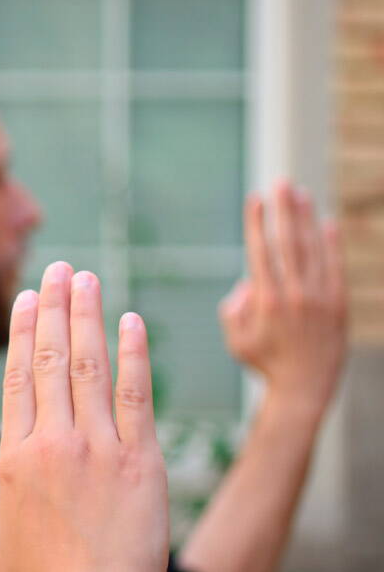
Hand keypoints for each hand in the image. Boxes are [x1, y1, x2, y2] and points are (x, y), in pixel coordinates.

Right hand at [0, 262, 168, 571]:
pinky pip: (136, 393)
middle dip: (54, 306)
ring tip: (88, 278)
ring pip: (89, 364)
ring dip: (88, 315)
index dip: (23, 331)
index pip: (18, 377)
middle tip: (60, 269)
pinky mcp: (141, 459)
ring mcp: (99, 447)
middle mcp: (53, 443)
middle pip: (51, 358)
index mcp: (14, 459)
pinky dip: (133, 353)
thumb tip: (5, 501)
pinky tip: (131, 321)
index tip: (28, 298)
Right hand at [219, 182, 346, 417]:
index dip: (257, 223)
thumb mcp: (236, 339)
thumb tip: (247, 282)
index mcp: (266, 301)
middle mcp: (294, 295)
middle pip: (289, 242)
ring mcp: (319, 298)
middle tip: (282, 183)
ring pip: (313, 249)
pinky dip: (332, 244)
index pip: (261, 251)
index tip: (255, 199)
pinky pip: (335, 267)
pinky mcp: (338, 304)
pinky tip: (328, 223)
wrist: (304, 388)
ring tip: (301, 195)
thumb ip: (233, 308)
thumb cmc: (265, 364)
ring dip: (307, 219)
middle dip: (284, 210)